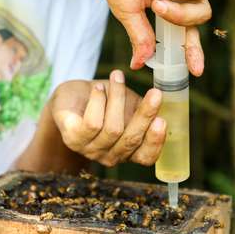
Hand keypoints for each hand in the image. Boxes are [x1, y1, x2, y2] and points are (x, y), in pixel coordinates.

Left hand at [50, 70, 166, 166]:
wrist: (71, 97)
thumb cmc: (104, 101)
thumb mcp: (129, 106)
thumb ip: (142, 111)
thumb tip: (158, 103)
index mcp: (129, 151)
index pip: (146, 156)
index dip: (155, 141)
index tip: (162, 120)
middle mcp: (111, 156)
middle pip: (131, 140)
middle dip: (145, 115)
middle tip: (155, 93)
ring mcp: (91, 150)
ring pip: (113, 129)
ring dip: (118, 98)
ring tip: (117, 77)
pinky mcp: (73, 139)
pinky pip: (92, 123)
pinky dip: (98, 101)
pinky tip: (99, 87)